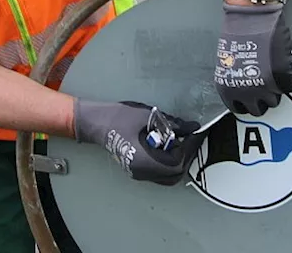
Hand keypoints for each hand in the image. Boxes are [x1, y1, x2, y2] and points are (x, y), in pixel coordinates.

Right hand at [73, 100, 202, 185]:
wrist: (95, 121)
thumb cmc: (118, 118)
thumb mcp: (149, 117)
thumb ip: (173, 125)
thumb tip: (193, 127)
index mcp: (144, 162)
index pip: (177, 164)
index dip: (190, 148)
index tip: (196, 133)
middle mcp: (142, 172)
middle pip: (175, 174)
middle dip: (186, 155)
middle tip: (190, 137)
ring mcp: (138, 173)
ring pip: (167, 175)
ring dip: (178, 158)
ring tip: (180, 139)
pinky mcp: (137, 168)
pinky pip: (159, 171)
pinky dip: (168, 159)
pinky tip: (168, 143)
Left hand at [214, 2, 291, 115]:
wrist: (251, 16)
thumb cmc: (237, 31)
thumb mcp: (230, 62)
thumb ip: (237, 78)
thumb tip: (246, 86)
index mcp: (227, 87)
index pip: (238, 108)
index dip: (246, 102)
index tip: (250, 99)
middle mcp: (245, 91)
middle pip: (257, 109)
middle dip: (261, 99)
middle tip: (265, 89)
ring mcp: (264, 85)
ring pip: (274, 101)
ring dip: (275, 91)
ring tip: (274, 78)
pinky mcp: (281, 77)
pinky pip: (288, 87)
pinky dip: (287, 81)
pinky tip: (283, 71)